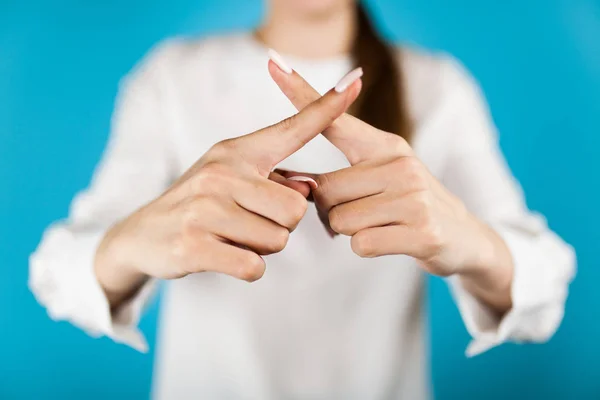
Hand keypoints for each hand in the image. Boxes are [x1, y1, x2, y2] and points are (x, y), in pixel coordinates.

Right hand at [94, 75, 361, 306]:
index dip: (326, 107)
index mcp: (237, 152)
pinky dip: (248, 268)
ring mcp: (205, 207)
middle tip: (250, 222)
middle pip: (296, 209)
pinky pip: (254, 266)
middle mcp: (222, 172)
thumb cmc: (201, 204)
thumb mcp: (232, 179)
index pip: (292, 128)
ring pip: (277, 241)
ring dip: (262, 248)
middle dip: (282, 225)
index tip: (354, 78)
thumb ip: (275, 180)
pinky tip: (223, 256)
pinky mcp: (195, 244)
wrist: (142, 234)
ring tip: (230, 236)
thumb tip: (308, 189)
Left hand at [269, 60, 512, 310]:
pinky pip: (361, 243)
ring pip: (340, 221)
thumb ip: (344, 174)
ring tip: (377, 224)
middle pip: (325, 191)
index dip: (302, 93)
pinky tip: (390, 239)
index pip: (336, 119)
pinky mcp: (422, 230)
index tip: (274, 62)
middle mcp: (400, 163)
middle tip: (358, 212)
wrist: (465, 237)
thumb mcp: (386, 174)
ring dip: (348, 231)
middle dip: (330, 211)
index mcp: (386, 145)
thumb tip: (295, 183)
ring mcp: (414, 196)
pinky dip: (366, 247)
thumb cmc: (411, 204)